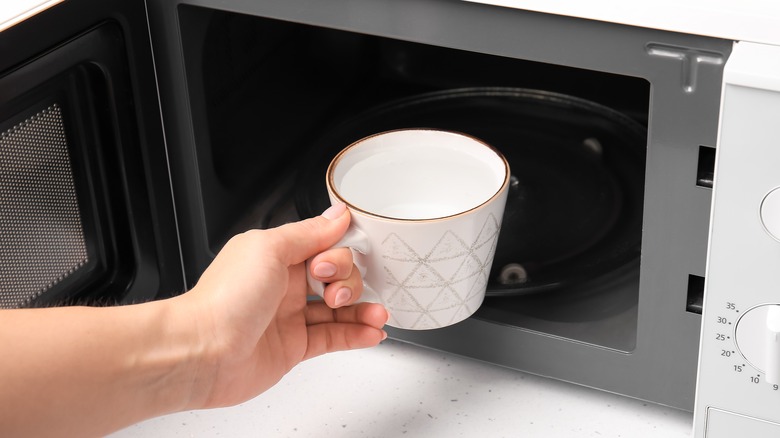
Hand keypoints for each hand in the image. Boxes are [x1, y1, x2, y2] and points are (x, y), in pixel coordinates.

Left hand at [177, 203, 388, 409]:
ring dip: (363, 309)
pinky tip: (372, 332)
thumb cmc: (224, 300)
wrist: (201, 352)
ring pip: (339, 309)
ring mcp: (289, 317)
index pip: (324, 246)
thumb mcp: (269, 249)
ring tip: (378, 314)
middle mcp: (283, 284)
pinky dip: (356, 334)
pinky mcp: (294, 347)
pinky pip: (334, 337)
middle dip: (349, 281)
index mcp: (275, 255)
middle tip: (335, 291)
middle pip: (336, 276)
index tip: (332, 264)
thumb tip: (337, 215)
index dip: (338, 253)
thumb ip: (308, 233)